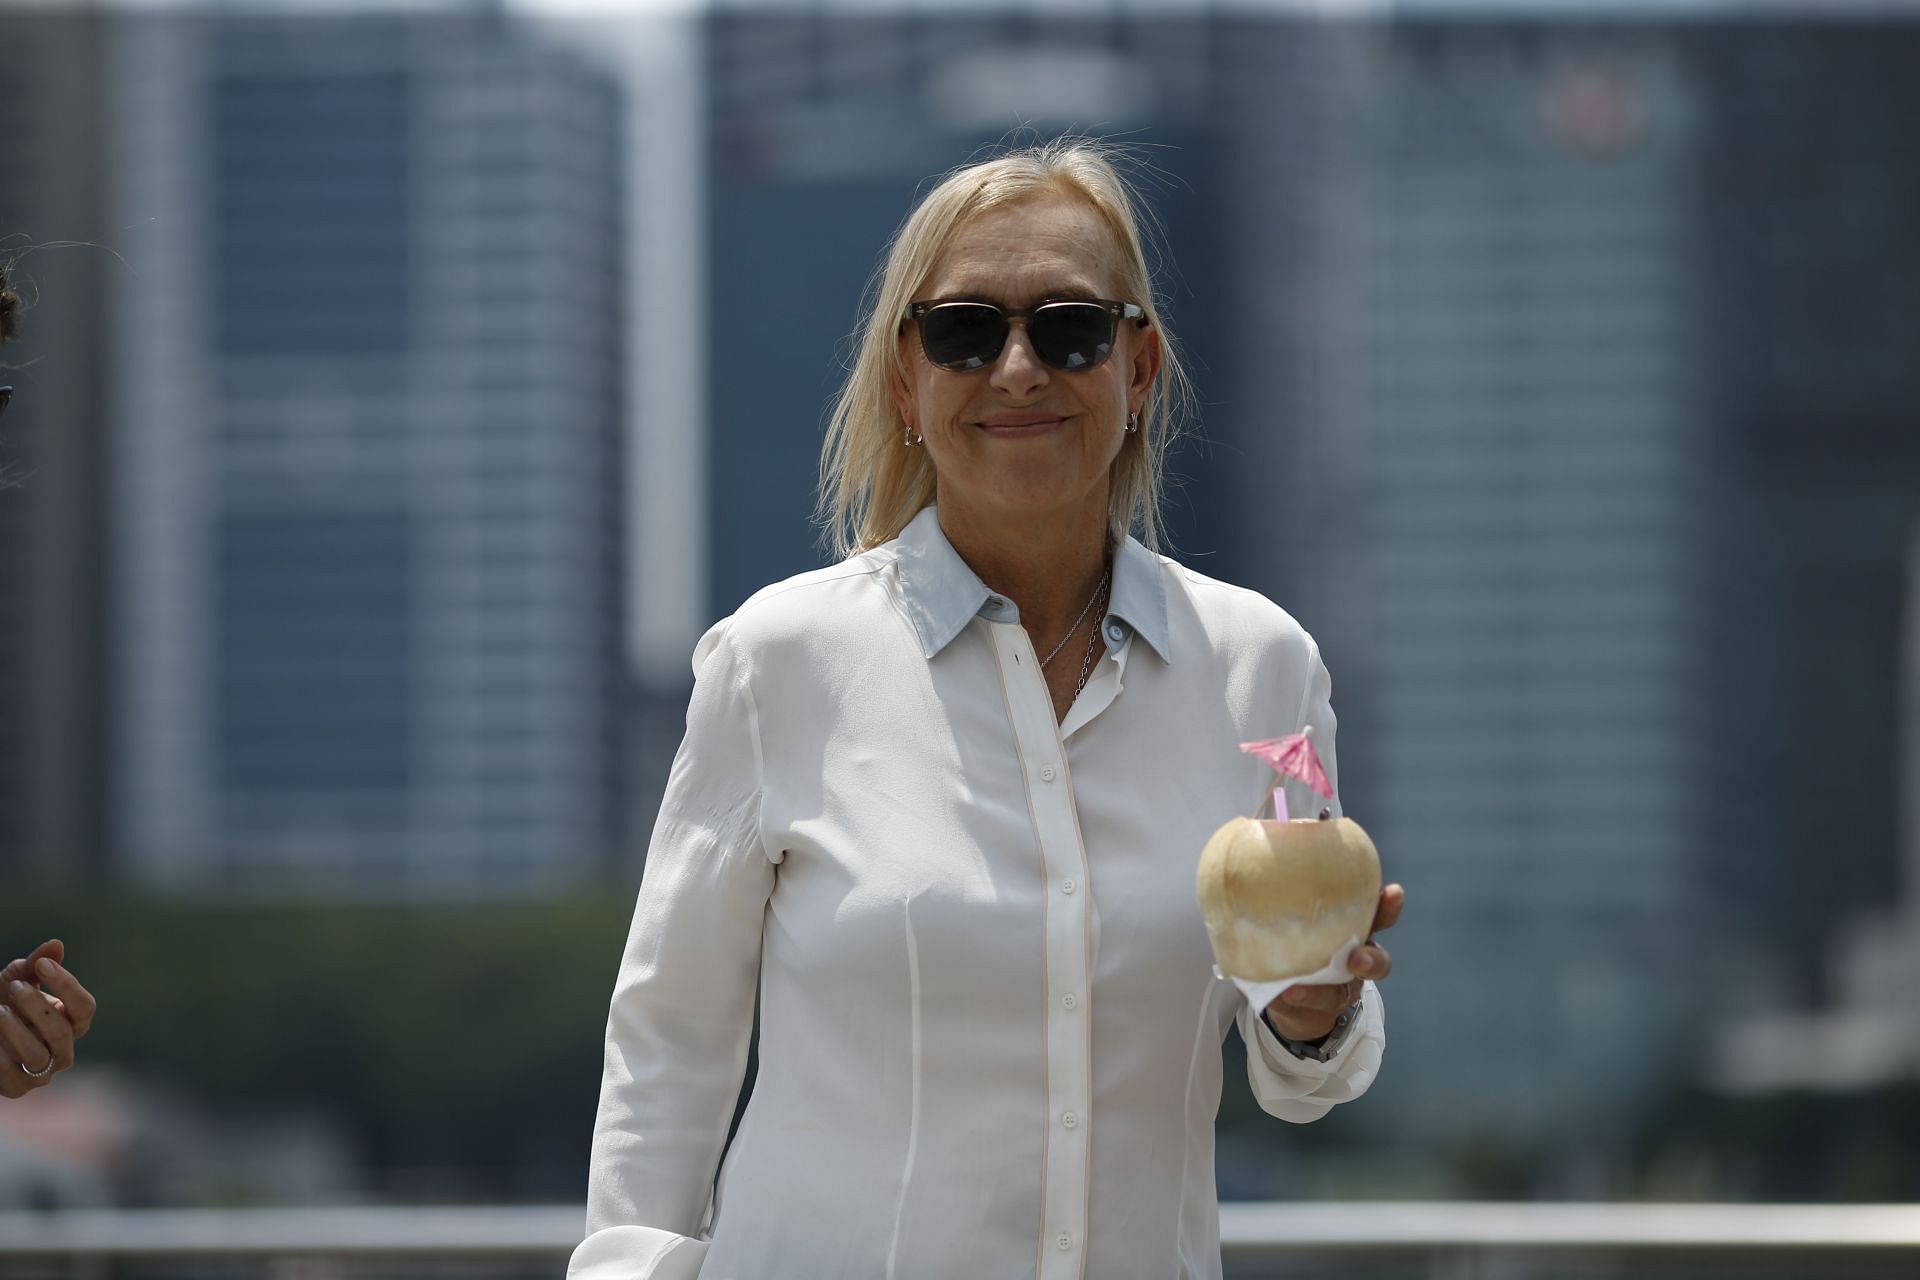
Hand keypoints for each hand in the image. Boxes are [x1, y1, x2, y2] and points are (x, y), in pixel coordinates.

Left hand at [0, 940, 95, 1098]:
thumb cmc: (2, 1002)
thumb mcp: (15, 979)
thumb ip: (37, 964)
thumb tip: (56, 945)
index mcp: (71, 1023)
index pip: (85, 1008)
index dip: (67, 986)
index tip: (42, 965)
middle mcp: (63, 1049)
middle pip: (62, 1031)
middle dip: (37, 1005)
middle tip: (14, 987)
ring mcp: (43, 1072)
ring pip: (38, 1054)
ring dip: (16, 1029)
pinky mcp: (18, 1088)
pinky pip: (13, 1074)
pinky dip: (0, 1053)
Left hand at [1264, 884, 1402, 1044]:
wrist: (1290, 994)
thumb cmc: (1299, 941)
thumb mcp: (1298, 916)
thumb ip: (1289, 896)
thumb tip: (1257, 844)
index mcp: (1353, 931)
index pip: (1378, 917)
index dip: (1388, 906)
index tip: (1393, 893)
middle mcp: (1354, 961)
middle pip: (1377, 962)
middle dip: (1371, 960)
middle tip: (1357, 959)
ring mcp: (1340, 990)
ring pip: (1340, 993)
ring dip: (1320, 992)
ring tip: (1294, 990)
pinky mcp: (1317, 1012)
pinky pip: (1307, 1010)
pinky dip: (1291, 1004)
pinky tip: (1275, 997)